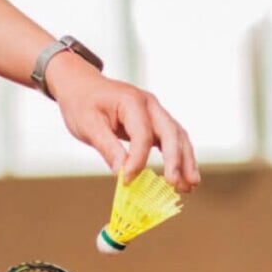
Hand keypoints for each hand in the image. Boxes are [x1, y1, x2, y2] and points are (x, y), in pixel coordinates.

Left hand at [46, 52, 200, 192]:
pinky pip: (172, 140)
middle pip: (171, 133)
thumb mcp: (88, 125)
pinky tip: (182, 177)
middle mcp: (150, 105)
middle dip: (176, 160)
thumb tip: (122, 172)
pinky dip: (179, 157)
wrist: (82, 86)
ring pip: (178, 137)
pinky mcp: (154, 122)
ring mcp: (155, 112)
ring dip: (186, 161)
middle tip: (176, 185)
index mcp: (132, 102)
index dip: (138, 160)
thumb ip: (107, 147)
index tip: (128, 181)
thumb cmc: (82, 103)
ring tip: (190, 186)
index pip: (142, 135)